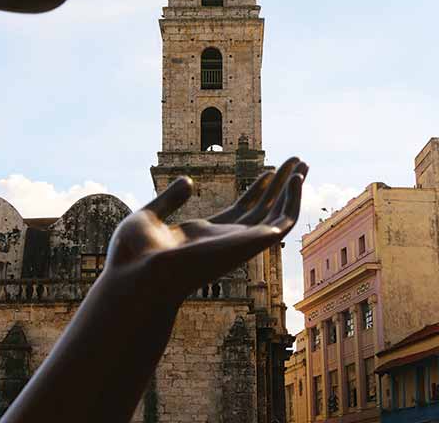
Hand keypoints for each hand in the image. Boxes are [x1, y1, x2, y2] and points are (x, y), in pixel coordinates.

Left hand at [106, 157, 308, 300]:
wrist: (138, 276)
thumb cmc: (135, 256)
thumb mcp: (151, 216)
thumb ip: (171, 198)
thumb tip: (188, 181)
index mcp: (206, 235)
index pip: (241, 211)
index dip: (257, 190)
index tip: (270, 170)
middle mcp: (227, 240)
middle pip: (264, 209)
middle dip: (281, 186)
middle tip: (297, 163)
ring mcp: (240, 243)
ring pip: (278, 214)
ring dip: (292, 189)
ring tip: (303, 164)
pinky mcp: (251, 245)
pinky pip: (282, 223)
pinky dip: (292, 202)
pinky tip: (295, 180)